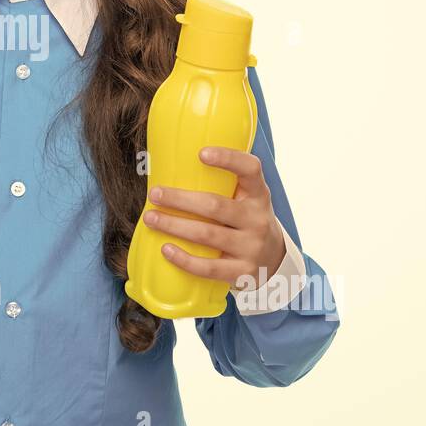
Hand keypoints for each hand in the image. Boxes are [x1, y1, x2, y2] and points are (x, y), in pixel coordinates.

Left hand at [142, 145, 285, 291]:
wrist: (274, 261)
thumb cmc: (247, 221)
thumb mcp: (247, 199)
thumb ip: (225, 184)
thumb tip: (175, 165)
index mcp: (258, 195)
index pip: (250, 169)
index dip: (228, 158)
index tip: (201, 153)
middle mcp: (257, 219)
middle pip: (215, 206)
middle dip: (180, 199)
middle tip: (154, 194)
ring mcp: (252, 248)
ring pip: (207, 235)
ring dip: (174, 226)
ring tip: (150, 219)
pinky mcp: (243, 273)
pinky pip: (209, 268)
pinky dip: (184, 259)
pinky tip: (165, 249)